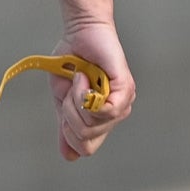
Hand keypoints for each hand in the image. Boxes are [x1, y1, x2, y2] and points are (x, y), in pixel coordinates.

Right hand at [47, 18, 134, 160]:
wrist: (79, 34)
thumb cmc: (72, 62)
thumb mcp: (63, 100)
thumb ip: (66, 126)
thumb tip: (68, 157)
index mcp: (101, 119)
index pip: (87, 148)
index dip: (69, 135)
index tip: (63, 109)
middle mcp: (116, 113)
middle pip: (88, 141)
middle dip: (70, 118)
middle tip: (70, 93)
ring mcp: (123, 102)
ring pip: (93, 125)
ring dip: (76, 101)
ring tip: (79, 79)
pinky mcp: (126, 89)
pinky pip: (105, 111)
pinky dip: (85, 94)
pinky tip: (84, 77)